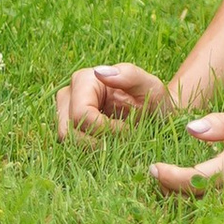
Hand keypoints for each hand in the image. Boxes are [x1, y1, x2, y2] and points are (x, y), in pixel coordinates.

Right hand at [53, 59, 170, 138]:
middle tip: (123, 140)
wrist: (157, 114)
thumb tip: (99, 72)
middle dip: (96, 141)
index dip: (103, 129)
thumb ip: (130, 76)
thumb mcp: (151, 86)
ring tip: (118, 142)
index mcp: (84, 79)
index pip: (80, 114)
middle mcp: (69, 94)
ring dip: (94, 148)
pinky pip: (72, 146)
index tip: (127, 130)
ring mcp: (66, 113)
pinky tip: (111, 146)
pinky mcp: (70, 128)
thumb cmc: (154, 98)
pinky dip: (91, 151)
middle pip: (68, 130)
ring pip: (67, 141)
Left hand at [149, 113, 223, 201]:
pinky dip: (200, 206)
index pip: (198, 177)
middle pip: (197, 197)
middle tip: (157, 176)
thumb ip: (219, 124)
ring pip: (206, 208)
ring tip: (169, 184)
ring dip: (183, 199)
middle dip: (172, 189)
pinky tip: (188, 196)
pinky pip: (218, 214)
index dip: (172, 177)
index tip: (154, 169)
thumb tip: (190, 128)